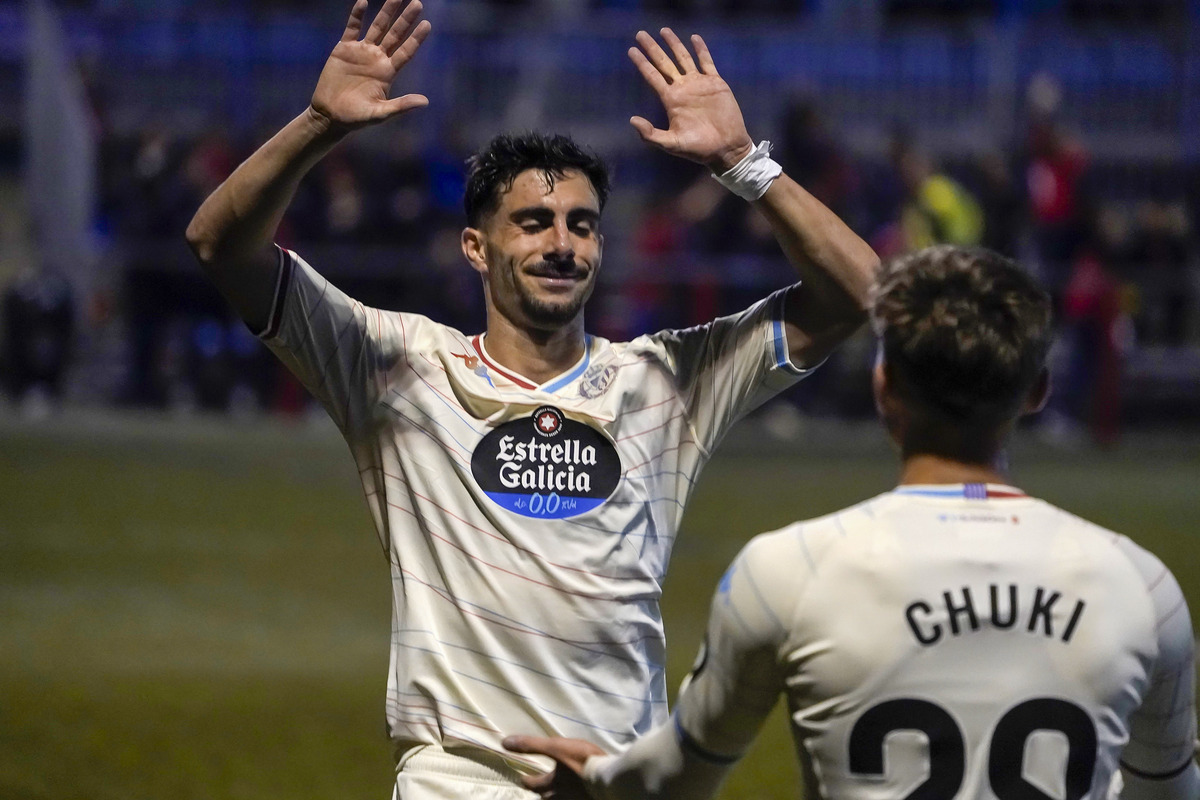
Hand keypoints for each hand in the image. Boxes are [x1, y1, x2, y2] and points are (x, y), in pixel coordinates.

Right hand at [308, 0, 431, 134]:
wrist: (330, 115)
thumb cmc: (356, 118)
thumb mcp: (380, 113)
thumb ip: (401, 105)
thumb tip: (425, 102)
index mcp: (388, 72)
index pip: (406, 51)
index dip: (416, 38)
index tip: (427, 24)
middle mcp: (378, 59)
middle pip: (395, 34)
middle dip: (406, 19)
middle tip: (418, 3)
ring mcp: (361, 52)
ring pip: (377, 27)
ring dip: (387, 12)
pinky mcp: (344, 49)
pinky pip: (352, 28)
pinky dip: (357, 15)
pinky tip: (364, 2)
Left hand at [502, 735, 607, 799]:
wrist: (612, 776)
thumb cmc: (584, 761)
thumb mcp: (557, 747)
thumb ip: (531, 745)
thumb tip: (505, 743)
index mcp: (552, 784)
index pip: (532, 784)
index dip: (527, 780)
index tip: (523, 778)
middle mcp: (561, 797)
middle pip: (545, 799)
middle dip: (542, 793)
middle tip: (541, 788)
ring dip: (555, 798)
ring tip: (557, 793)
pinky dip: (572, 797)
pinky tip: (577, 794)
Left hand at [628, 29, 753, 173]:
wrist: (726, 148)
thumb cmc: (699, 149)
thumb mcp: (671, 144)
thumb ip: (651, 135)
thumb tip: (632, 120)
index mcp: (671, 101)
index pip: (652, 77)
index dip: (641, 64)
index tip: (631, 50)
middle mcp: (682, 89)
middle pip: (664, 63)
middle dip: (652, 49)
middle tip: (640, 34)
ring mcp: (698, 84)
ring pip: (683, 58)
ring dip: (674, 44)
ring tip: (664, 30)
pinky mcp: (715, 83)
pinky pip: (706, 62)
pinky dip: (701, 50)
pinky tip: (694, 38)